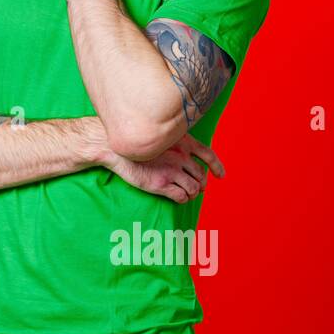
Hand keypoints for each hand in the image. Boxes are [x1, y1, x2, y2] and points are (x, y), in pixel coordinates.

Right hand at [102, 132, 224, 203]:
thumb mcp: (157, 134)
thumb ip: (171, 141)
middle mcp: (180, 156)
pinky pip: (181, 196)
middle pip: (201, 175)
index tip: (220, 176)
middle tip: (196, 188)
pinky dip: (183, 199)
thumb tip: (181, 152)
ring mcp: (172, 170)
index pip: (207, 154)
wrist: (113, 147)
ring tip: (186, 194)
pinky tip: (178, 198)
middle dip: (201, 184)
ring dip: (192, 193)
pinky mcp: (161, 184)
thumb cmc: (132, 141)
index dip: (216, 167)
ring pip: (193, 188)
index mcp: (181, 141)